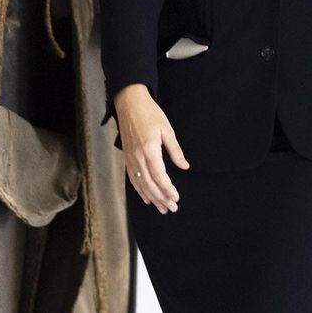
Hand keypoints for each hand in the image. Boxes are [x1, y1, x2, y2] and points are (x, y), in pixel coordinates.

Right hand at [114, 84, 189, 213]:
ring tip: (162, 208)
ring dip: (152, 197)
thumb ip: (175, 151)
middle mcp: (137, 157)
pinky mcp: (127, 158)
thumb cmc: (150, 114)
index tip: (176, 198)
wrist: (129, 104)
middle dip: (161, 198)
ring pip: (140, 184)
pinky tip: (147, 198)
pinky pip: (133, 178)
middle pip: (149, 183)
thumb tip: (184, 166)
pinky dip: (140, 190)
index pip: (159, 175)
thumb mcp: (167, 130)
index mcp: (149, 149)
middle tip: (171, 208)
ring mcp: (130, 159)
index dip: (167, 189)